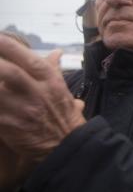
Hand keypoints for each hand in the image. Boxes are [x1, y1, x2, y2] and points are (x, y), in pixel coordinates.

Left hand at [0, 38, 84, 161]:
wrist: (65, 146)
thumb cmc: (63, 116)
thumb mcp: (62, 90)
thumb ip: (53, 69)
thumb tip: (55, 52)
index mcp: (49, 80)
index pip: (27, 58)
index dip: (7, 45)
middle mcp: (37, 93)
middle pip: (8, 72)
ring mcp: (22, 110)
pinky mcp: (8, 126)